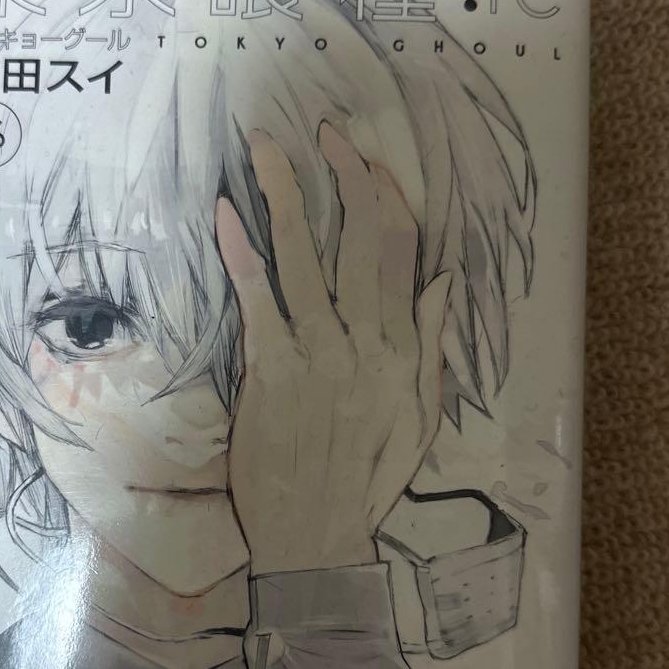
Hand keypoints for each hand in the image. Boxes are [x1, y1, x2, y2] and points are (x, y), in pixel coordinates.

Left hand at [215, 124, 450, 573]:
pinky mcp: (270, 373)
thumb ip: (429, 347)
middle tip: (322, 131)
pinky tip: (227, 214)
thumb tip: (441, 280)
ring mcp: (316, 355)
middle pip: (359, 242)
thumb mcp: (419, 419)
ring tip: (265, 148)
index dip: (383, 197)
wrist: (316, 538)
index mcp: (404, 350)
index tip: (364, 160)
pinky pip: (258, 301)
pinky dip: (243, 255)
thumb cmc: (366, 480)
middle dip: (342, 178)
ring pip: (305, 260)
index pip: (401, 253)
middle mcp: (366, 342)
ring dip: (285, 197)